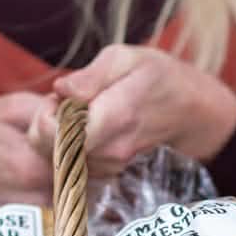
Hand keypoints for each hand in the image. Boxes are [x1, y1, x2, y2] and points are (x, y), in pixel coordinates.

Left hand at [29, 45, 235, 176]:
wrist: (189, 115)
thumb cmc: (158, 79)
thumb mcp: (128, 59)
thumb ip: (91, 76)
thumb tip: (60, 89)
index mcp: (114, 118)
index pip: (55, 134)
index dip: (46, 114)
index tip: (60, 97)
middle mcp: (109, 152)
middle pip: (49, 151)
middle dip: (47, 125)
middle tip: (66, 103)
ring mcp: (108, 168)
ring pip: (58, 160)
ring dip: (60, 137)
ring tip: (84, 115)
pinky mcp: (106, 176)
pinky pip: (71, 166)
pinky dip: (71, 148)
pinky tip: (89, 130)